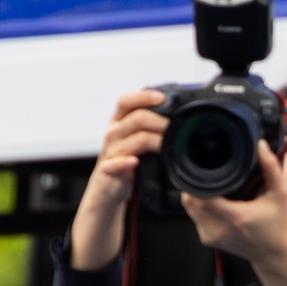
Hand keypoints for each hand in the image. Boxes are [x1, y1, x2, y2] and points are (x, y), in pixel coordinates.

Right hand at [68, 90, 168, 270]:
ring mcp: (110, 152)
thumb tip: (178, 115)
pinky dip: (125, 161)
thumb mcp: (135, 139)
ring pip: (132, 138)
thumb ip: (149, 126)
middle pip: (135, 118)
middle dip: (160, 121)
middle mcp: (113, 134)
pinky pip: (115, 164)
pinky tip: (135, 162)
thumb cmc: (125, 161)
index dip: (144, 96)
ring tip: (168, 144)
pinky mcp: (109, 170)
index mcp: (118, 122)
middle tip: (176, 128)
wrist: (108, 189)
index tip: (163, 98)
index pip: (126, 101)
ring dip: (154, 140)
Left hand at [179, 144, 286, 268]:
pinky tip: (211, 200)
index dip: (197, 180)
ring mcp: (211, 236)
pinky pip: (194, 217)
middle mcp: (220, 229)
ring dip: (195, 195)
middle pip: (190, 201)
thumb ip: (271, 167)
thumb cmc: (279, 225)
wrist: (275, 255)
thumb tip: (261, 145)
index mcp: (236, 217)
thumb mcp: (280, 194)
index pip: (202, 197)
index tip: (203, 166)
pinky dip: (198, 206)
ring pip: (189, 208)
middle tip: (205, 172)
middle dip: (194, 184)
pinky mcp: (208, 240)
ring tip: (209, 184)